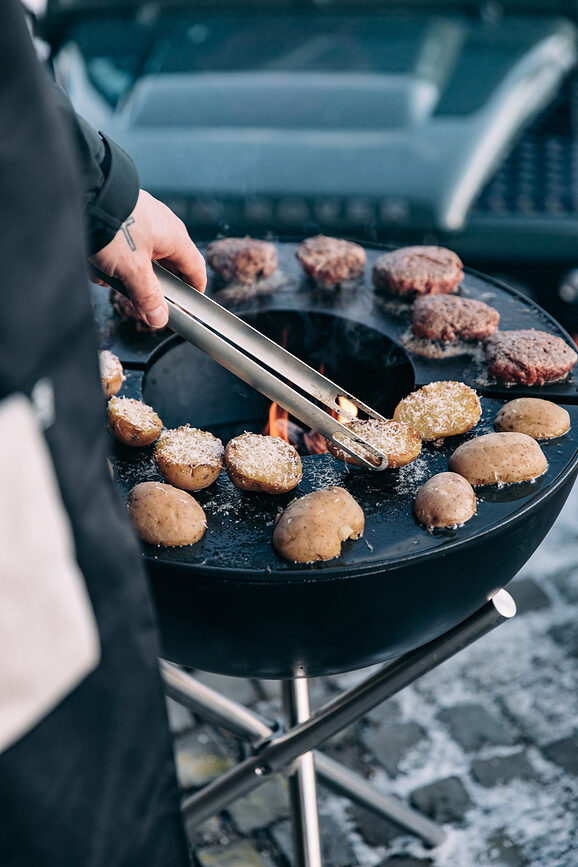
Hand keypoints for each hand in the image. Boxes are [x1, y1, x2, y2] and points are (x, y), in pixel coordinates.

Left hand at [90, 190, 206, 328]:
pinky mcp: (124, 216)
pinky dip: (113, 258)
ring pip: (141, 258)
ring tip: (108, 277)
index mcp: (176, 238)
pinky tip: (97, 264)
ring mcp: (143, 219)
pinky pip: (124, 245)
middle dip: (149, 286)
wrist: (85, 190)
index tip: (188, 308)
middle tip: (138, 299)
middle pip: (166, 267)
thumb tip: (159, 318)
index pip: (196, 270)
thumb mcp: (132, 269)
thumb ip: (147, 296)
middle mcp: (164, 226)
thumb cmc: (115, 225)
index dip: (194, 292)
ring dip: (126, 273)